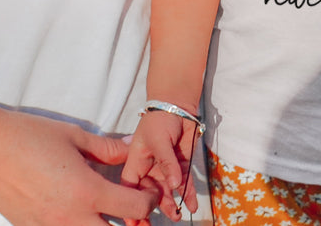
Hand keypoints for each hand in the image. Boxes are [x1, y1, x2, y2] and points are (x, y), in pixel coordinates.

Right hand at [0, 104, 159, 225]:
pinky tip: (77, 210)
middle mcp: (72, 218)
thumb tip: (132, 149)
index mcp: (86, 191)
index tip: (147, 190)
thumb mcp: (73, 136)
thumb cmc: (29, 135)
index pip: (135, 209)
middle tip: (133, 209)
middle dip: (133, 225)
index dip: (148, 200)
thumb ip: (107, 148)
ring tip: (106, 212)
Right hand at [120, 111, 199, 225]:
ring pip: (167, 192)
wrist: (178, 106)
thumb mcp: (158, 139)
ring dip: (171, 205)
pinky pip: (184, 184)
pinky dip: (188, 195)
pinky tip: (191, 206)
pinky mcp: (181, 166)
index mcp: (137, 161)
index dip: (129, 203)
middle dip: (151, 210)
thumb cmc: (159, 119)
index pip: (130, 186)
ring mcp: (166, 169)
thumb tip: (173, 186)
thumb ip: (166, 163)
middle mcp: (150, 169)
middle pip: (148, 194)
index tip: (133, 221)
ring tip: (177, 216)